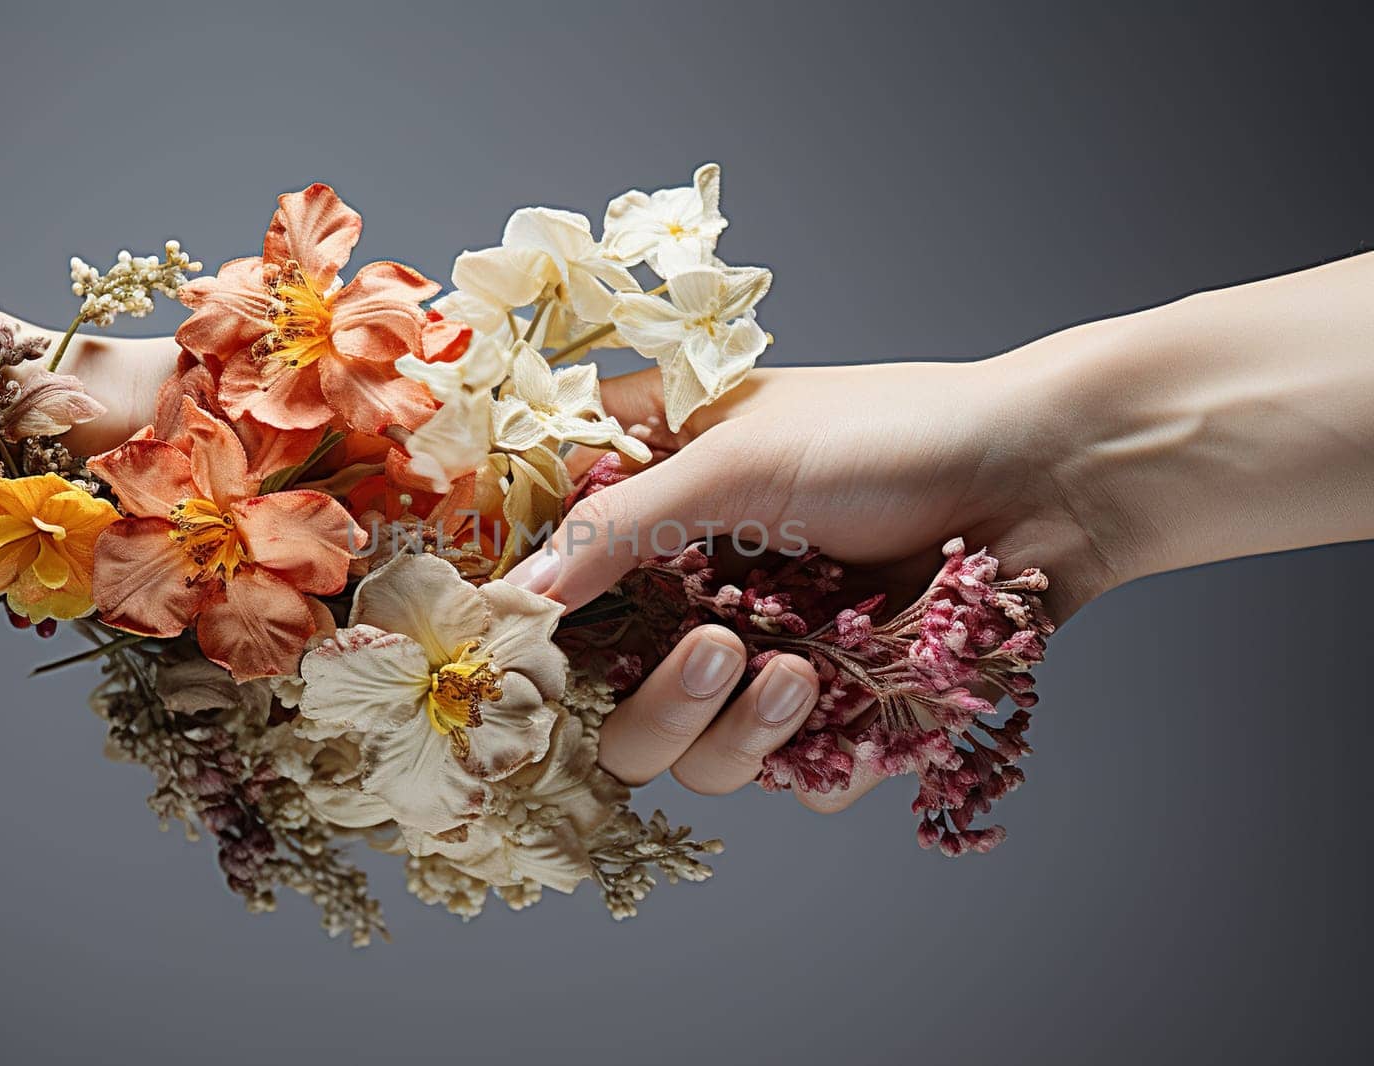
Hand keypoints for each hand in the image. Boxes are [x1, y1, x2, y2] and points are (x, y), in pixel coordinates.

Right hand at [506, 323, 1128, 808]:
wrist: (1046, 480)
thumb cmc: (891, 433)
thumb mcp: (740, 459)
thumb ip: (621, 525)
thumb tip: (520, 597)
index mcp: (647, 497)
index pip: (541, 564)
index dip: (522, 611)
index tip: (519, 645)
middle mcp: (684, 586)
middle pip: (603, 697)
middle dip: (653, 700)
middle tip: (716, 652)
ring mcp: (752, 653)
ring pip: (689, 754)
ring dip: (735, 733)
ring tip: (802, 677)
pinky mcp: (826, 711)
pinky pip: (789, 777)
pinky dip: (822, 755)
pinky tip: (862, 703)